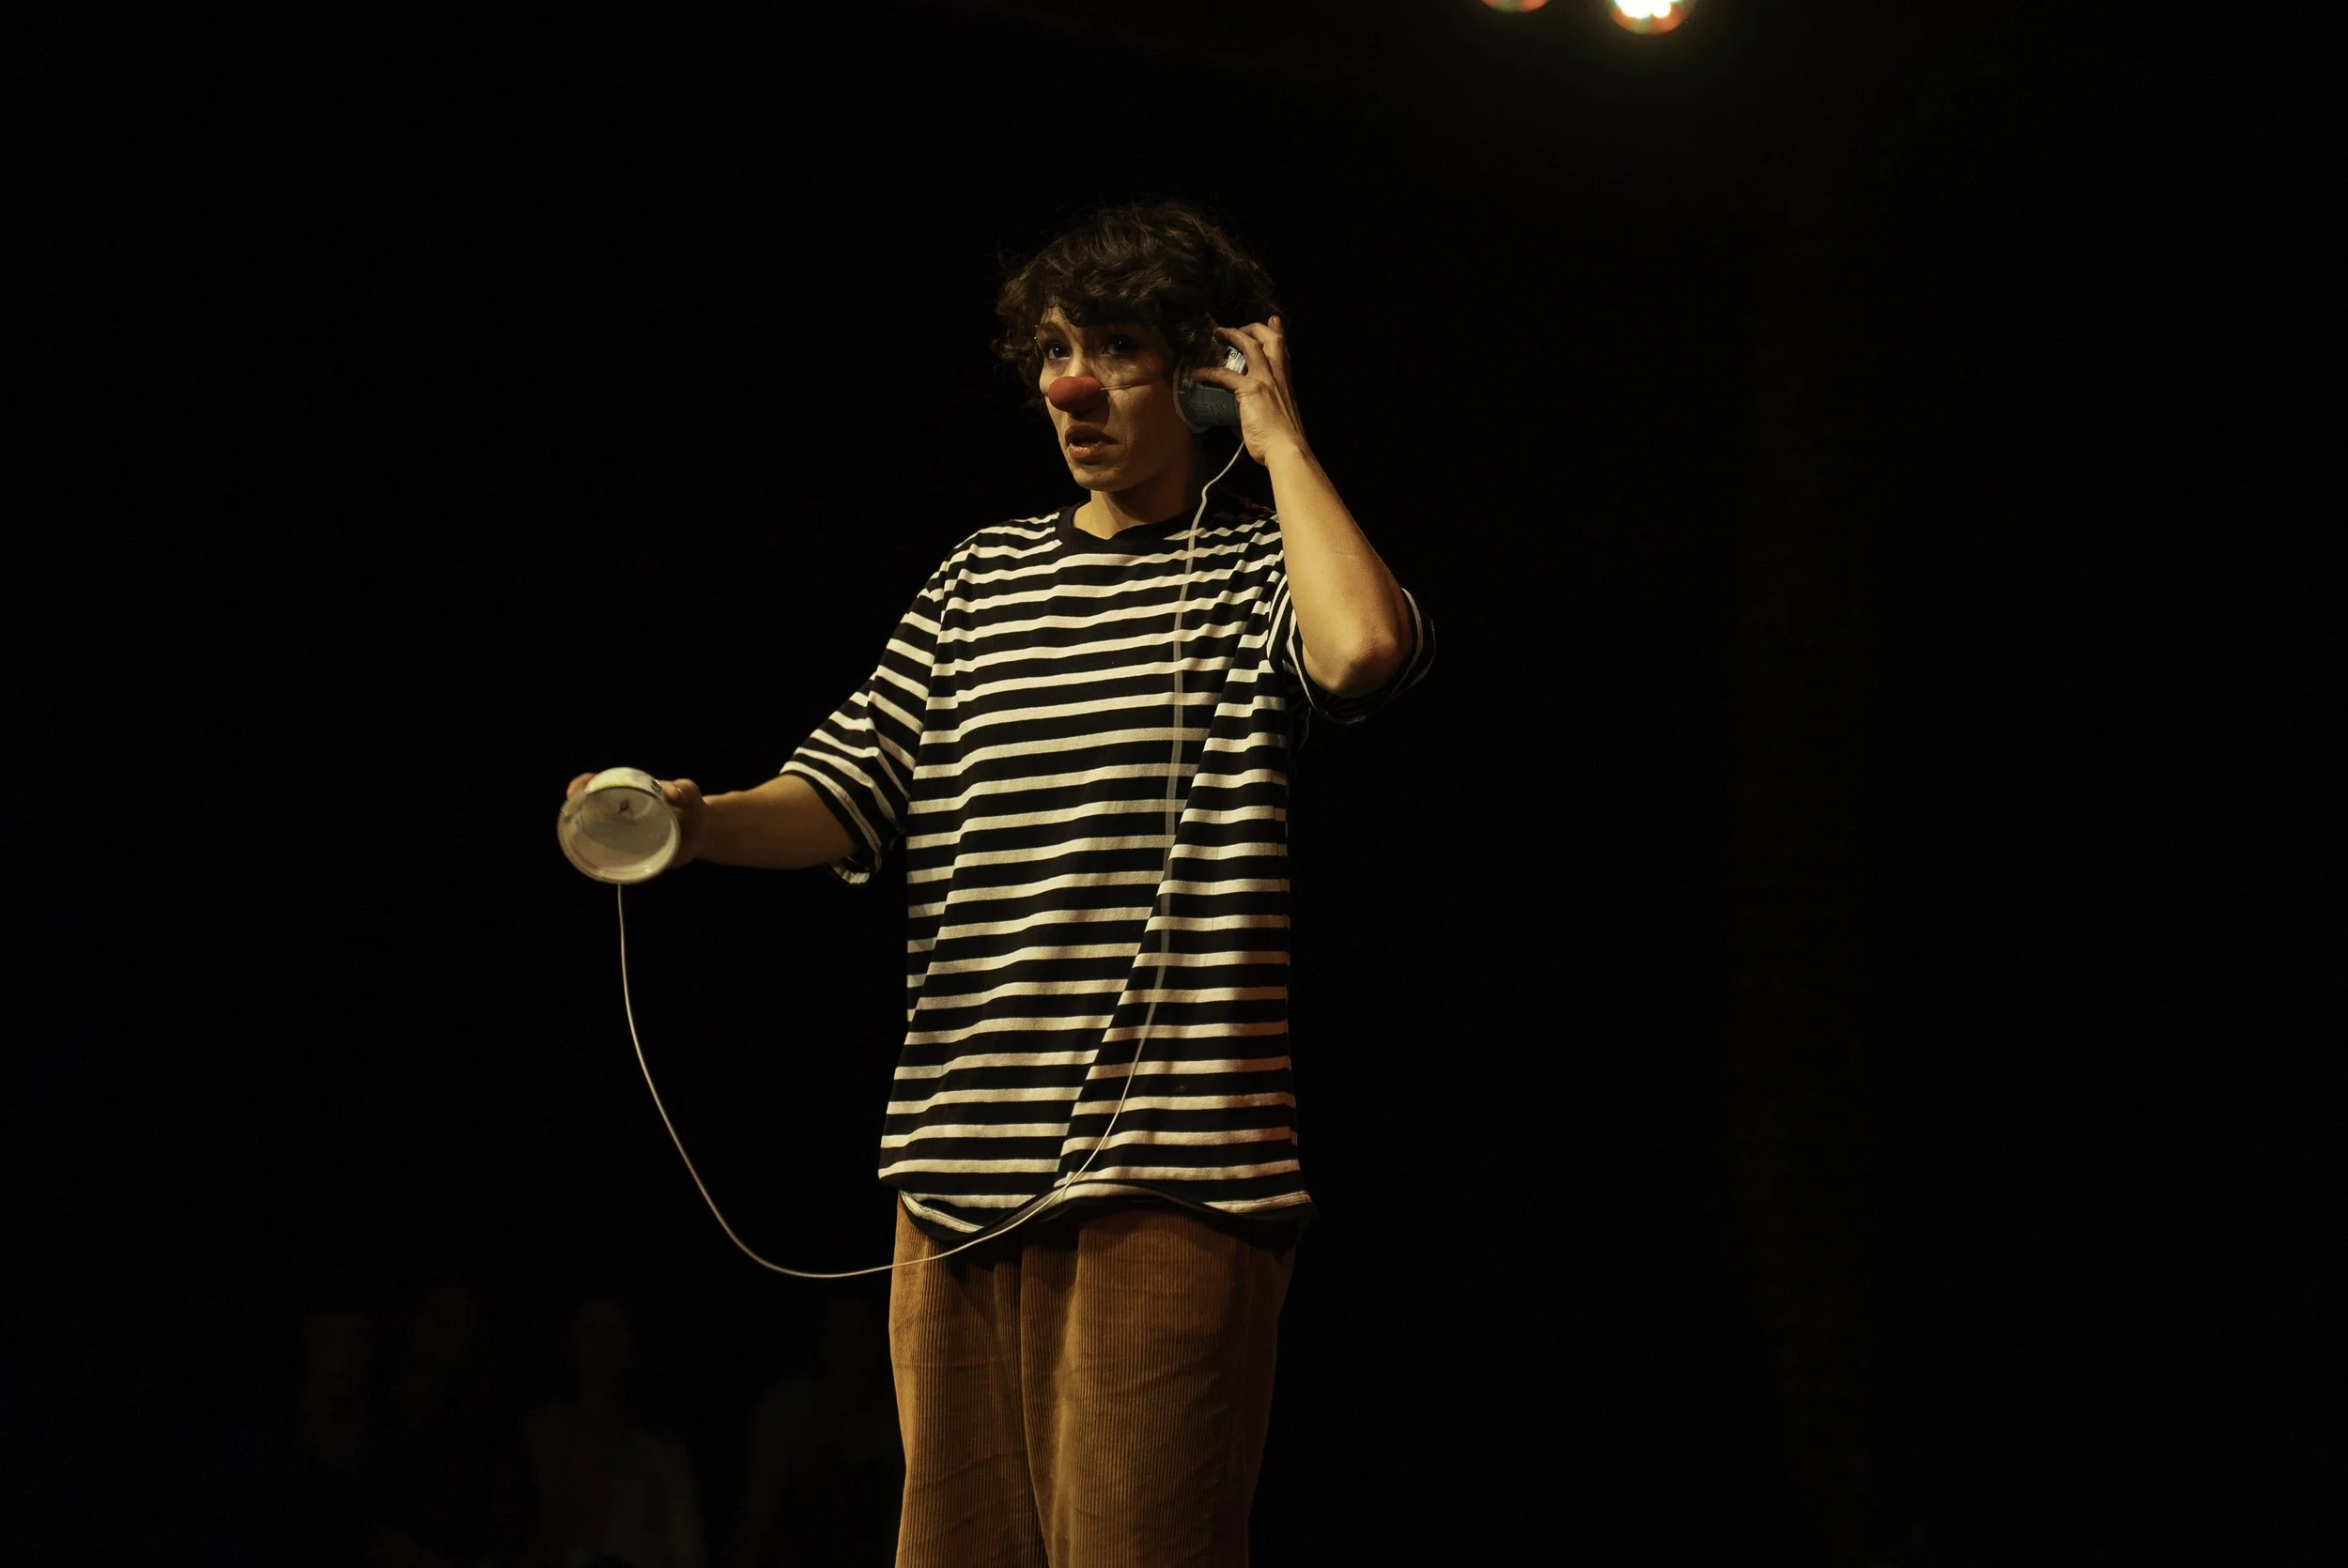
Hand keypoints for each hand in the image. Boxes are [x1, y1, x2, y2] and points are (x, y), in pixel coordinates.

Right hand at [565, 771, 707, 867]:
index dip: (582, 784)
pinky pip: (608, 851)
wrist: (701, 834)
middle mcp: (622, 809)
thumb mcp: (692, 798)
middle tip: (573, 810)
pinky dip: (597, 853)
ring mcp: (624, 830)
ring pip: (595, 827)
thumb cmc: (693, 810)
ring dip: (582, 830)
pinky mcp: (630, 850)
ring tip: (574, 836)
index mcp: (632, 792)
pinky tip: (591, 860)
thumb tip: (672, 791)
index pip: (599, 782)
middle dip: (576, 804)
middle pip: (590, 803)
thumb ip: (687, 791)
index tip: (575, 791)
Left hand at [1188, 317, 1307, 466]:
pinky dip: (1209, 372)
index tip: (1272, 321)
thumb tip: (1242, 417)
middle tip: (1237, 328)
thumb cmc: (1282, 439)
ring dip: (1233, 335)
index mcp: (1286, 381)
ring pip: (1250, 345)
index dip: (1277, 331)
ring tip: (1217, 334)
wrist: (1286, 448)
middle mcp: (1278, 375)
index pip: (1284, 348)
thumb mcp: (1276, 417)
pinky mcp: (1250, 390)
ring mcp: (1264, 380)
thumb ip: (1260, 409)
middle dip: (1253, 327)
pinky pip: (1225, 375)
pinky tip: (1197, 374)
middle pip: (1270, 338)